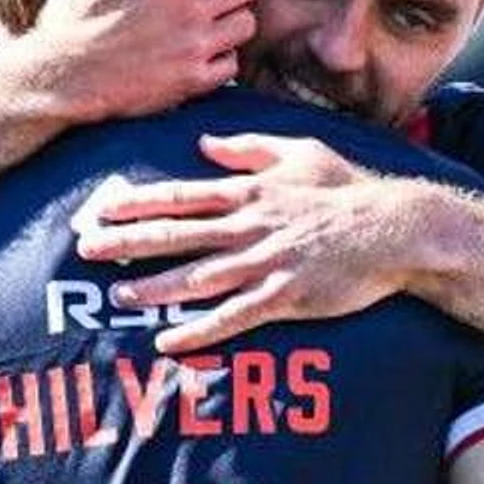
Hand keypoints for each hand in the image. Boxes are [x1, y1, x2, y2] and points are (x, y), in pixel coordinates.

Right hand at [4, 0, 263, 122]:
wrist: (60, 80)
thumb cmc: (68, 18)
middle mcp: (190, 9)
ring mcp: (195, 47)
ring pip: (247, 23)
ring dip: (233, 18)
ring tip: (212, 16)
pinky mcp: (193, 81)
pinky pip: (233, 64)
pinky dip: (222, 58)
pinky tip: (200, 50)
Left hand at [73, 133, 422, 352]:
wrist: (397, 229)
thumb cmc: (350, 189)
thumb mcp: (301, 151)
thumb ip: (248, 148)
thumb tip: (205, 142)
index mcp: (251, 191)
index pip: (181, 195)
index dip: (136, 203)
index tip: (100, 209)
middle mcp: (251, 226)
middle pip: (178, 234)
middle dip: (128, 242)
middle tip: (86, 250)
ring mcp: (267, 263)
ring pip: (198, 277)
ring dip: (155, 287)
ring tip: (120, 295)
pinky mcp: (286, 296)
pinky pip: (234, 317)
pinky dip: (199, 330)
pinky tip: (169, 340)